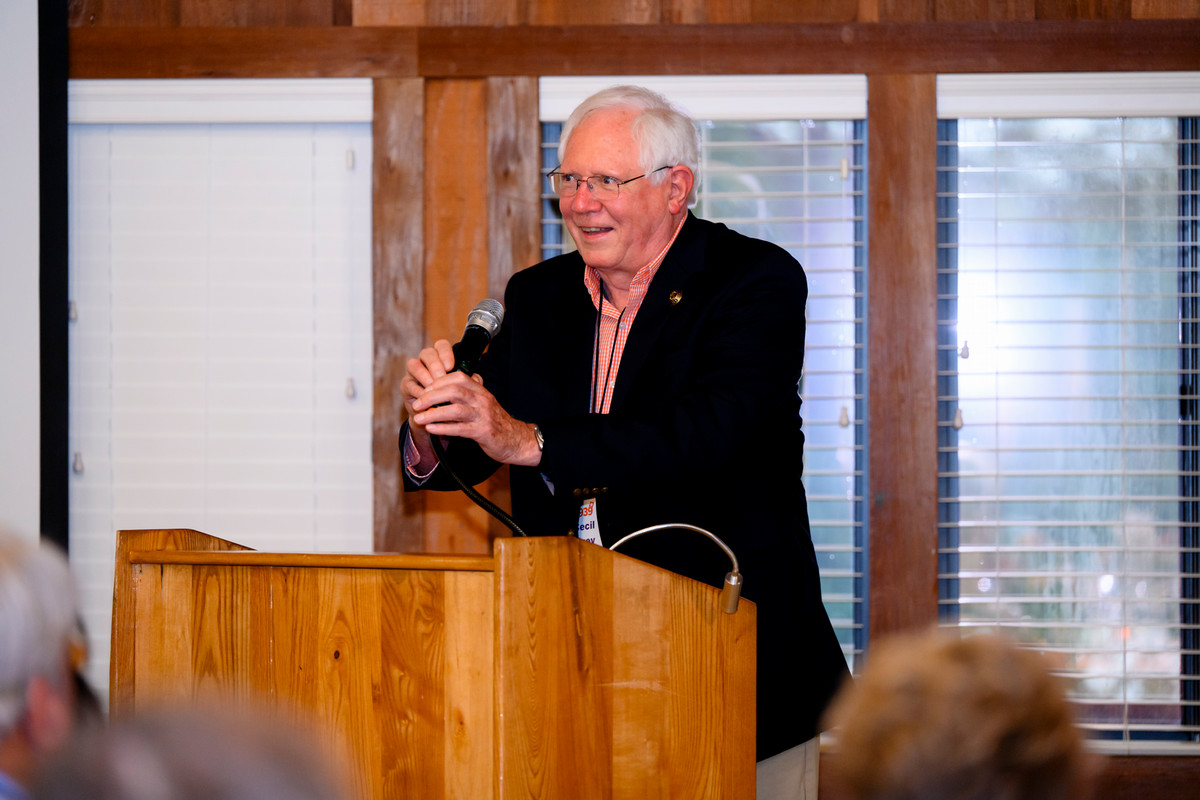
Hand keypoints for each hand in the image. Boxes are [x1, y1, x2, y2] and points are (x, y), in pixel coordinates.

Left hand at [403, 343, 540, 467]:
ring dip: (434, 413)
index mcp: (481, 391)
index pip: (458, 378)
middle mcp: (482, 400)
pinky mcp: (483, 432)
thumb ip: (468, 393)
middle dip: (431, 396)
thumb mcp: (483, 402)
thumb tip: (447, 385)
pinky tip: (431, 429)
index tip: (425, 389)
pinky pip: (460, 428)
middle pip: (454, 391)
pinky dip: (443, 428)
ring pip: (455, 409)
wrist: (517, 440)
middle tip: (417, 404)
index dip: (439, 382)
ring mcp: (483, 416)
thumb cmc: (496, 422)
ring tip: (419, 418)